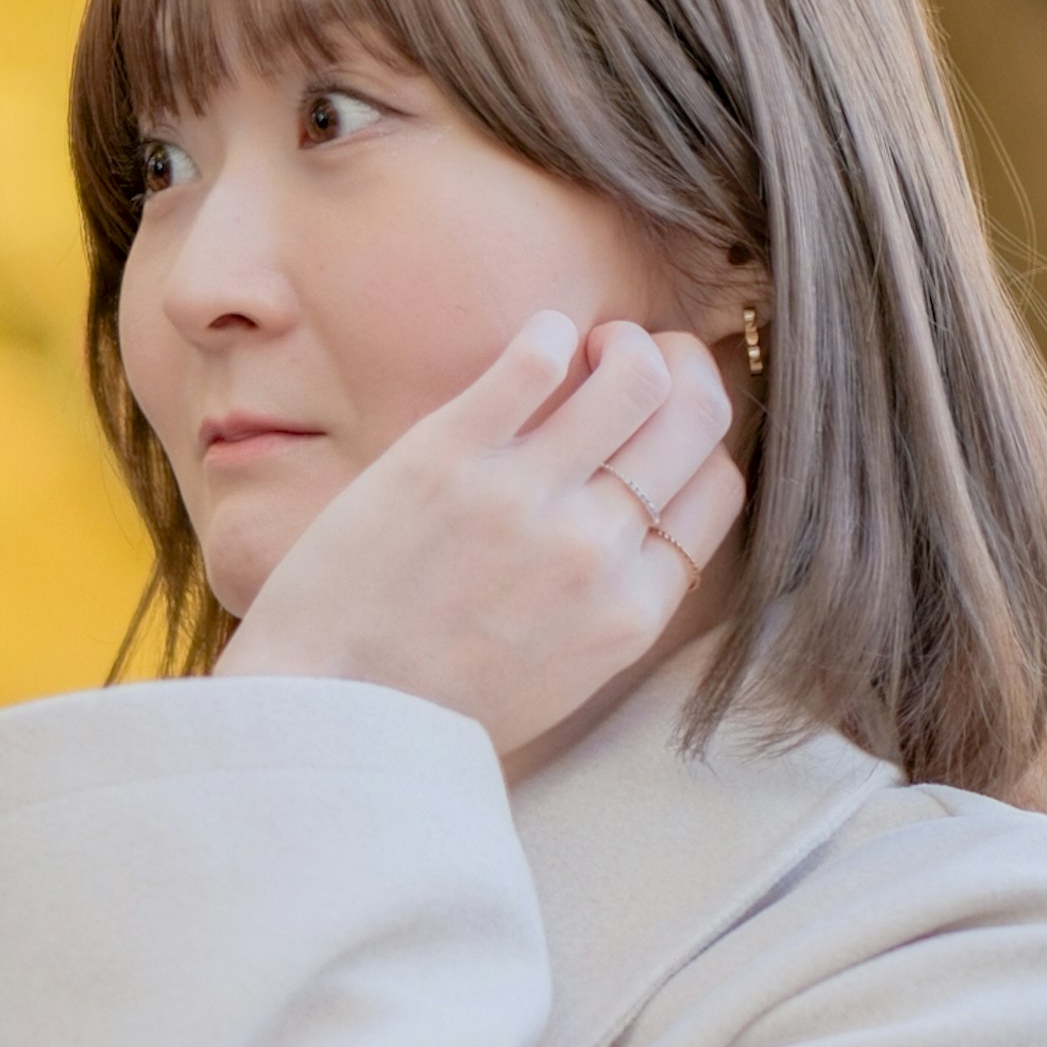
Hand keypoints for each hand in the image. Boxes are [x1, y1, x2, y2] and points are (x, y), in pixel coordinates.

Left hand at [215, 313, 743, 761]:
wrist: (328, 712)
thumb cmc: (436, 701)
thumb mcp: (563, 673)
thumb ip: (613, 598)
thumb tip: (643, 512)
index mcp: (631, 608)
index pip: (718, 484)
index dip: (700, 438)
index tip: (666, 419)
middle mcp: (594, 549)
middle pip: (694, 416)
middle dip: (679, 367)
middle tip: (634, 359)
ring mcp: (523, 498)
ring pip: (636, 374)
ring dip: (623, 342)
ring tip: (589, 349)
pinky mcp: (448, 455)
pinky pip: (536, 358)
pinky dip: (552, 333)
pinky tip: (540, 340)